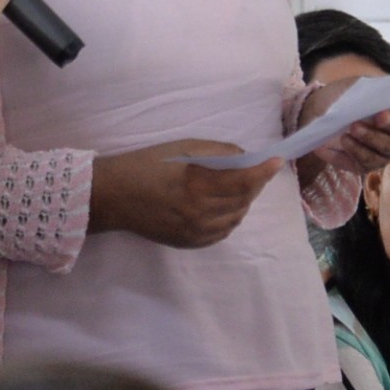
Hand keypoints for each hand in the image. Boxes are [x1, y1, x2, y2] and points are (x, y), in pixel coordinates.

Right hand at [89, 142, 280, 247]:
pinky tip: (221, 205)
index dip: (263, 171)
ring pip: (236, 217)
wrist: (112, 196)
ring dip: (242, 201)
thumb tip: (244, 157)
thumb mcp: (181, 147)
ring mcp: (195, 232)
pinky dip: (230, 217)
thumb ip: (216, 152)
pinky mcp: (189, 242)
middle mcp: (199, 212)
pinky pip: (222, 232)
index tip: (277, 161)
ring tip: (235, 187)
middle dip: (253, 183)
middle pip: (243, 200)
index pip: (243, 180)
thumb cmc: (145, 164)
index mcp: (197, 185)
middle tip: (252, 170)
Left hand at [299, 82, 389, 179]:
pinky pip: (366, 161)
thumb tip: (372, 97)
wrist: (324, 114)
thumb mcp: (357, 87)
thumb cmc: (349, 97)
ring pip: (386, 148)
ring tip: (353, 127)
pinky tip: (344, 139)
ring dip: (370, 137)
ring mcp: (387, 151)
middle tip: (379, 116)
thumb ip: (368, 90)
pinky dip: (355, 150)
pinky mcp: (369, 164)